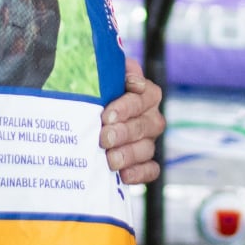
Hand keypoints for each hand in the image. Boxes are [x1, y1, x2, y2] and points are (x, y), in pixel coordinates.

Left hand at [102, 64, 164, 184]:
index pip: (146, 96)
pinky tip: (124, 175)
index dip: (128, 105)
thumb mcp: (104, 78)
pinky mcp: (146, 163)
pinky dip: (139, 173)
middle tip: (105, 137)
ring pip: (147, 148)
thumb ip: (109, 70)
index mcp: (147, 94)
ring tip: (110, 159)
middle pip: (145, 124)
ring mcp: (150, 141)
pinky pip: (152, 170)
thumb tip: (110, 69)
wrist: (93, 119)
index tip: (108, 114)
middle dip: (123, 132)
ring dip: (128, 154)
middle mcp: (152, 117)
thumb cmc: (99, 94)